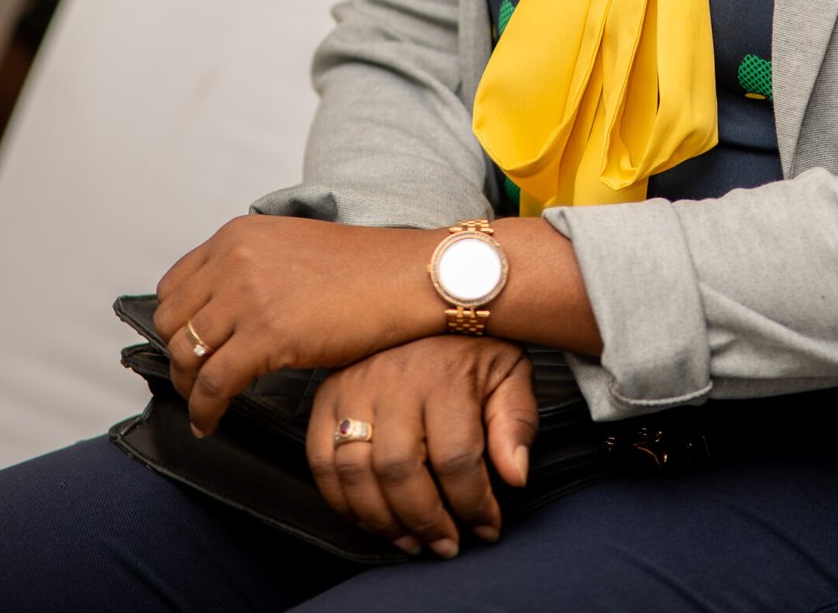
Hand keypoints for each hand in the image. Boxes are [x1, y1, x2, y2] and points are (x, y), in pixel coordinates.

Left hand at [153, 215, 440, 434]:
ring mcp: (248, 295)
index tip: (188, 347)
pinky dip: (205, 410)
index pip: (174, 286)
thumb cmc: (363, 269)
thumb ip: (250, 269)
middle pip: (172, 322)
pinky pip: (213, 384)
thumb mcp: (291, 249)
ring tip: (206, 405)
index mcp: (238, 235)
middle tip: (196, 383)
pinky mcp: (267, 335)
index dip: (176, 324)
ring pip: (185, 355)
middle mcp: (235, 259)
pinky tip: (212, 422)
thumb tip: (220, 312)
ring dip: (190, 388)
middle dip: (179, 358)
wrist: (407, 277)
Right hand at [306, 336, 537, 558]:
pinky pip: (321, 461)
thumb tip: (514, 475)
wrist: (429, 293)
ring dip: (384, 521)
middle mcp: (395, 378)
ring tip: (413, 540)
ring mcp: (354, 386)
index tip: (487, 527)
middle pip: (399, 471)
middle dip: (426, 521)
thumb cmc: (472, 339)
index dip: (475, 505)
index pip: (457, 458)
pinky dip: (342, 501)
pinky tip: (372, 517)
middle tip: (447, 544)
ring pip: (356, 473)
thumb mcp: (510, 369)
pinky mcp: (327, 396)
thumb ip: (516, 422)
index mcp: (446, 372)